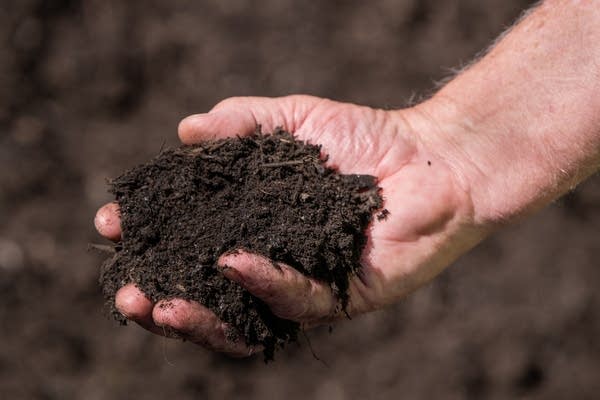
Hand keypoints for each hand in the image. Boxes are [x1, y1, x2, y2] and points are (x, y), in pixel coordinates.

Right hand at [95, 95, 484, 355]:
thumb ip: (241, 124)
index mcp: (254, 226)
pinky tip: (235, 263)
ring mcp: (304, 285)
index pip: (191, 243)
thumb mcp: (294, 121)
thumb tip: (184, 132)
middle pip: (207, 295)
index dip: (151, 239)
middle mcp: (273, 262)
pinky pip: (295, 302)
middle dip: (160, 298)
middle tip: (126, 292)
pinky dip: (263, 283)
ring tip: (160, 305)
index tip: (113, 223)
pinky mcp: (340, 300)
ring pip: (242, 319)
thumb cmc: (365, 137)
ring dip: (198, 316)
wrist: (433, 157)